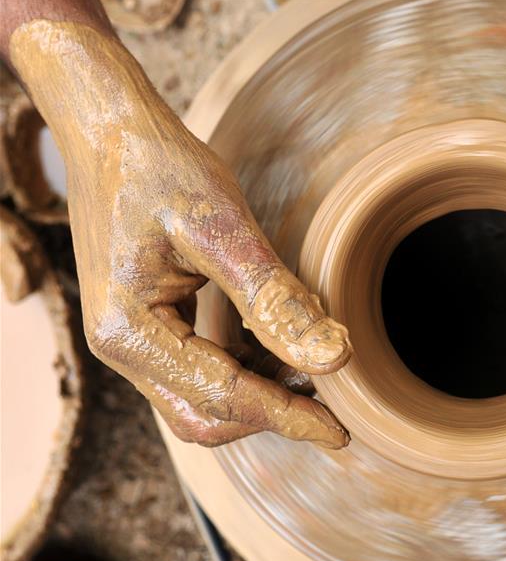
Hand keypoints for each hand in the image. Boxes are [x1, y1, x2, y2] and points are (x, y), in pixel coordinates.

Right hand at [8, 20, 350, 446]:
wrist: (110, 128)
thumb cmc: (159, 166)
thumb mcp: (224, 228)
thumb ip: (275, 299)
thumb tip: (335, 358)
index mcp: (128, 330)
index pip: (222, 396)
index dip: (287, 417)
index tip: (340, 432)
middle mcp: (121, 346)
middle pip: (204, 416)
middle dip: (270, 416)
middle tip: (332, 409)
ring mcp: (131, 338)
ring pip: (200, 399)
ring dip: (259, 397)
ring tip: (315, 375)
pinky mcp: (147, 324)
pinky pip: (197, 370)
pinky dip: (244, 371)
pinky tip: (282, 349)